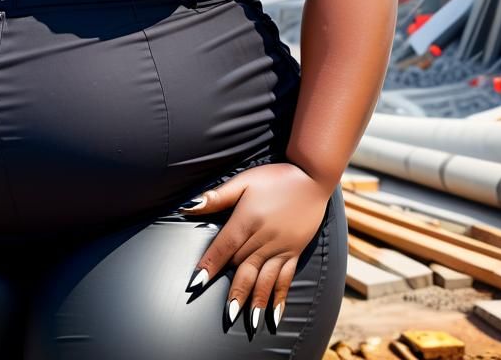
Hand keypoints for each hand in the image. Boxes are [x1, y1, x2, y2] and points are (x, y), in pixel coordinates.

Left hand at [180, 162, 330, 332]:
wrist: (311, 176)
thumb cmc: (274, 177)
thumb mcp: (244, 180)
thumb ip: (218, 196)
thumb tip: (189, 205)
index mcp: (247, 220)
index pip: (223, 247)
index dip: (209, 266)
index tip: (196, 284)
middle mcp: (263, 238)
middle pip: (244, 267)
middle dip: (234, 291)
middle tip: (225, 316)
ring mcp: (281, 247)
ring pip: (265, 278)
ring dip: (255, 300)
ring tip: (247, 322)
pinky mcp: (295, 251)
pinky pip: (286, 278)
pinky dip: (279, 297)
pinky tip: (274, 316)